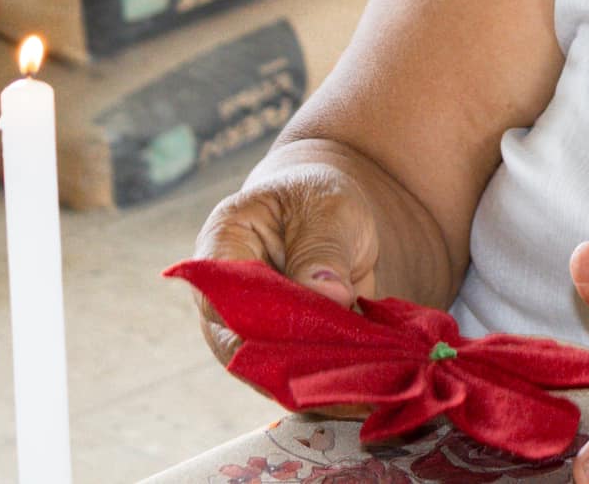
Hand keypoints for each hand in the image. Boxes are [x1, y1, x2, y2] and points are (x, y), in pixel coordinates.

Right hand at [189, 161, 382, 371]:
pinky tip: (366, 389)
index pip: (222, 299)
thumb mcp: (328, 209)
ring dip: (313, 380)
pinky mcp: (284, 346)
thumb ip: (322, 250)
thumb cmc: (319, 198)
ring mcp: (253, 327)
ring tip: (359, 390)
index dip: (259, 325)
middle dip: (291, 364)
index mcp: (223, 246)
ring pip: (271, 369)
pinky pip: (299, 372)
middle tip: (341, 377)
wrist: (330, 210)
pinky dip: (330, 382)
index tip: (306, 337)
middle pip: (243, 347)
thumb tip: (329, 296)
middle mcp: (228, 297)